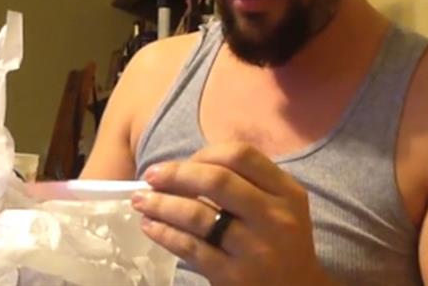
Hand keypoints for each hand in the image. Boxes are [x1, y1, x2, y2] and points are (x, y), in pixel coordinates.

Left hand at [132, 143, 336, 285]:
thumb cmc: (281, 241)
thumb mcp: (282, 205)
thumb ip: (250, 181)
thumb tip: (189, 163)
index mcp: (287, 193)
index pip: (241, 155)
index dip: (205, 153)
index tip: (185, 162)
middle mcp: (273, 218)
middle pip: (216, 180)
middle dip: (176, 174)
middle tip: (150, 176)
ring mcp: (253, 249)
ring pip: (197, 215)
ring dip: (161, 204)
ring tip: (141, 201)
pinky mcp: (232, 276)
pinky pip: (189, 247)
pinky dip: (164, 233)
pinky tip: (150, 226)